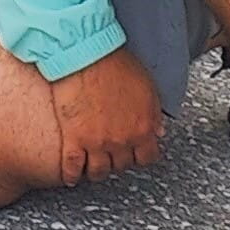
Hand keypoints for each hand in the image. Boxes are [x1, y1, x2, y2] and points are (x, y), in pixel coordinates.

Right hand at [48, 50, 165, 184]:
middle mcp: (122, 141)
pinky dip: (72, 175)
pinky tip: (71, 177)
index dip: (141, 155)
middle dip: (119, 160)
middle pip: (122, 165)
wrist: (85, 53)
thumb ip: (154, 113)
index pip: (147, 158)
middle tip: (112, 155)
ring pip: (99, 171)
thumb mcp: (146, 86)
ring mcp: (97, 143)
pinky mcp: (73, 139)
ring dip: (97, 171)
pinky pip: (72, 167)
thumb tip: (158, 131)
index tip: (135, 153)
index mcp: (143, 129)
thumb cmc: (115, 63)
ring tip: (92, 168)